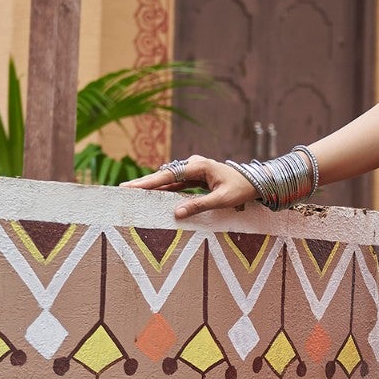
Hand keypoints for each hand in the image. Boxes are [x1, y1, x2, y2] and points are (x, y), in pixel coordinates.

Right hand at [122, 154, 254, 221]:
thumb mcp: (222, 200)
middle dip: (144, 183)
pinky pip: (176, 183)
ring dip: (152, 186)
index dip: (149, 182)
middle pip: (165, 175)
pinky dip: (164, 189)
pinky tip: (152, 195)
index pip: (169, 175)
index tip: (132, 187)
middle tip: (123, 189)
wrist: (255, 182)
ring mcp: (194, 170)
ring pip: (169, 179)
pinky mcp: (195, 177)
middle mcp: (194, 165)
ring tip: (132, 193)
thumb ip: (199, 205)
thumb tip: (177, 213)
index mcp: (199, 166)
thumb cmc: (241, 189)